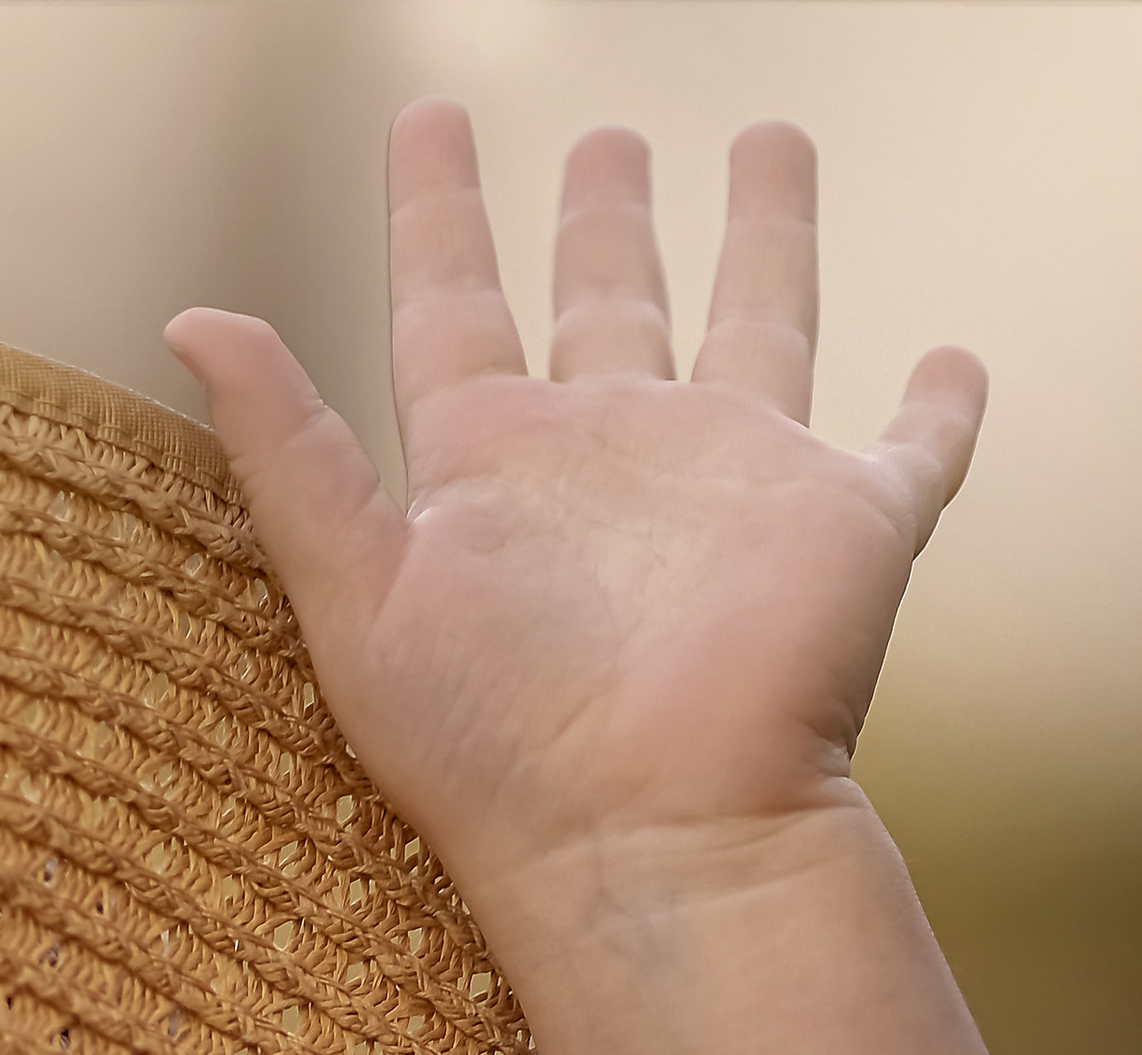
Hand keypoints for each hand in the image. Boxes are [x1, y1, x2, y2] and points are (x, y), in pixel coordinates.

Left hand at [167, 106, 985, 935]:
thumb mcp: (355, 592)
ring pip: (761, 324)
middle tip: (605, 147)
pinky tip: (951, 365)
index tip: (431, 124)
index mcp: (492, 469)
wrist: (651, 840)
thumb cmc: (494, 750)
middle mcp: (610, 462)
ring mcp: (731, 487)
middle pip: (609, 303)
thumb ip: (284, 451)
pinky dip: (938, 411)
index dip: (439, 212)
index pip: (453, 305)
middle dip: (606, 220)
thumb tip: (194, 319)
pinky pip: (910, 450)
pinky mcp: (844, 526)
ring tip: (766, 149)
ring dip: (766, 239)